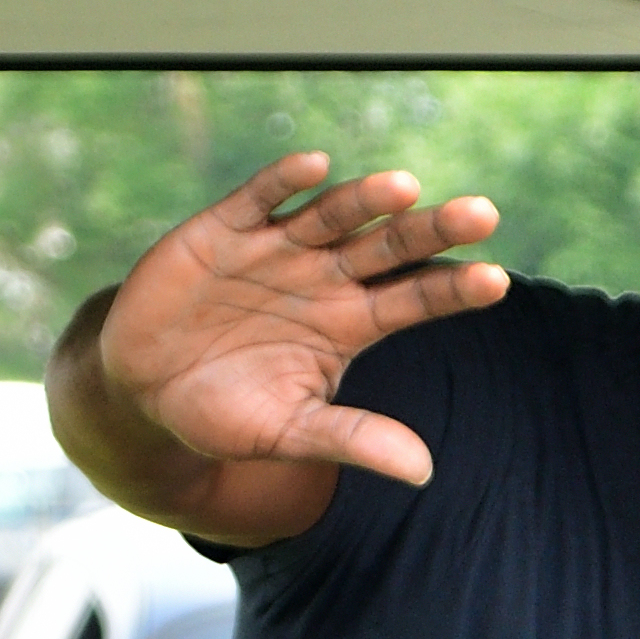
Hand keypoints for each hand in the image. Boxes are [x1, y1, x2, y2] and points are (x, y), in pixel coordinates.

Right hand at [95, 153, 506, 487]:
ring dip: (365, 201)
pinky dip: (282, 182)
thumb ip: (350, 439)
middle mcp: (323, 278)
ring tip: (403, 189)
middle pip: (388, 247)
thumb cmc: (224, 412)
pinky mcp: (224, 230)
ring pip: (331, 216)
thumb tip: (423, 470)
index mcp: (349, 324)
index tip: (495, 280)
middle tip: (480, 214)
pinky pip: (258, 198)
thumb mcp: (288, 433)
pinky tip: (314, 168)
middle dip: (430, 231)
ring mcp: (276, 249)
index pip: (413, 299)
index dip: (451, 289)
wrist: (143, 391)